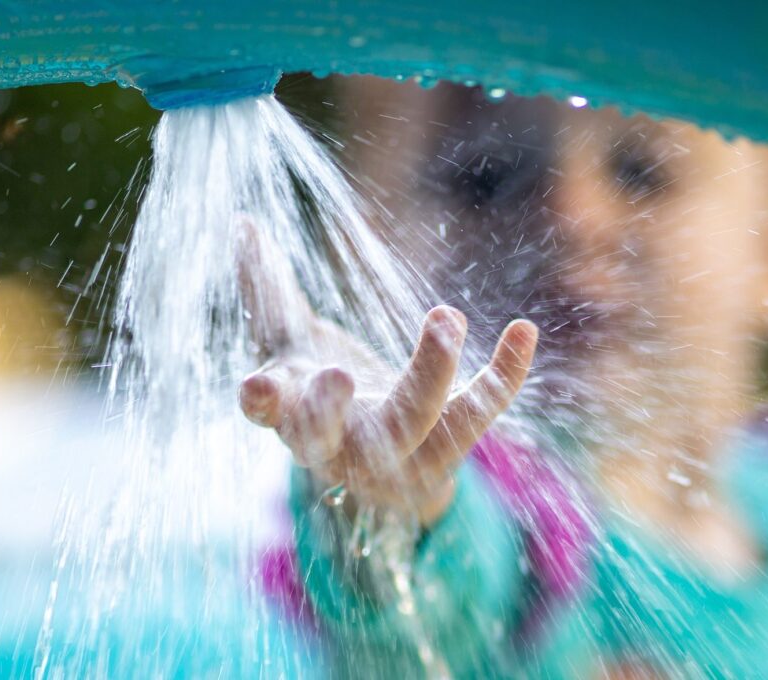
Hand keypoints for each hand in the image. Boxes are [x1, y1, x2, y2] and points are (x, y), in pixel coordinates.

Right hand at [236, 229, 537, 524]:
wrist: (384, 469)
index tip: (256, 385)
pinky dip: (505, 374)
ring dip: (430, 373)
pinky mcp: (451, 448)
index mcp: (297, 419)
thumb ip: (266, 290)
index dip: (263, 403)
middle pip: (339, 436)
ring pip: (415, 424)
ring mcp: (401, 455)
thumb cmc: (328, 396)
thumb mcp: (292, 345)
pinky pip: (481, 413)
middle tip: (339, 373)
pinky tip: (524, 330)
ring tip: (445, 315)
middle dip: (335, 409)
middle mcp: (345, 447)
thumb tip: (242, 222)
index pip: (274, 416)